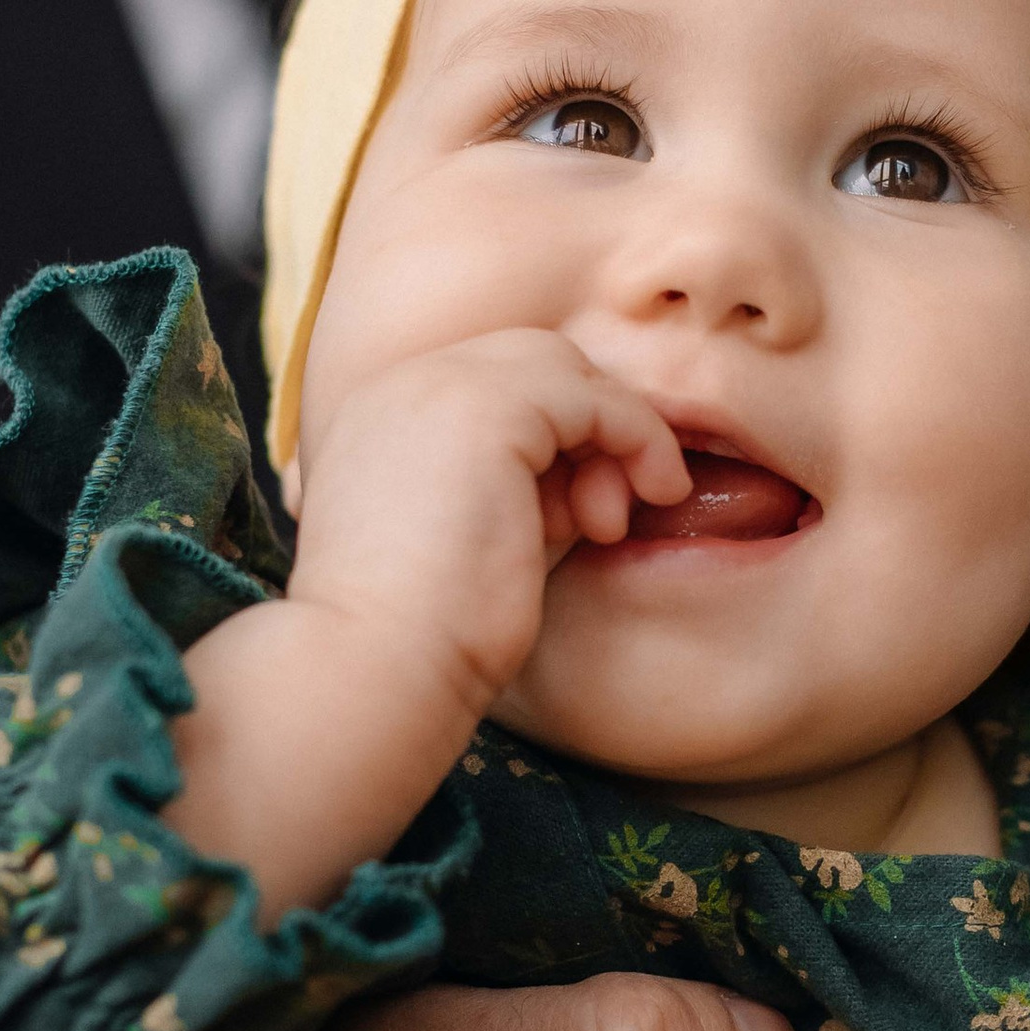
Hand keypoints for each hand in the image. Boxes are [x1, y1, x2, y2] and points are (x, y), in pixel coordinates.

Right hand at [289, 323, 692, 705]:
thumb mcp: (478, 543)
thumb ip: (527, 494)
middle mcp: (400, 386)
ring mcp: (437, 385)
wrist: (376, 669)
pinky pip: (592, 394)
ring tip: (609, 525)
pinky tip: (653, 494)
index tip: (574, 523)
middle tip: (604, 516)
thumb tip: (600, 477)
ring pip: (562, 368)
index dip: (553, 442)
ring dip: (613, 436)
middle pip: (529, 361)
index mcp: (382, 419)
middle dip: (586, 428)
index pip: (493, 387)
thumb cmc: (422, 640)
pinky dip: (637, 437)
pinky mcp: (488, 406)